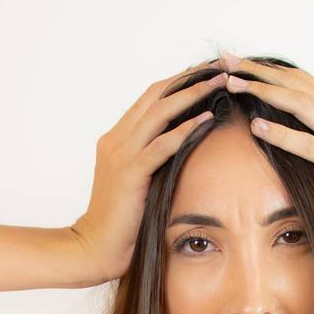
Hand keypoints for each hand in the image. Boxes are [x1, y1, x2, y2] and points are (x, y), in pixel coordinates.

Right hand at [70, 61, 228, 282]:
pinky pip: (160, 146)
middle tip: (221, 65)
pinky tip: (206, 119)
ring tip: (220, 82)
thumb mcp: (137, 183)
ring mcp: (121, 154)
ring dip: (192, 94)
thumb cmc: (120, 223)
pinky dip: (184, 130)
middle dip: (190, 77)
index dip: (180, 82)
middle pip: (156, 95)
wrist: (93, 248)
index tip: (208, 71)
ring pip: (159, 112)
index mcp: (118, 139)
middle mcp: (117, 140)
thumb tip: (183, 152)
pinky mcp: (129, 174)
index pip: (151, 99)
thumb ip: (152, 163)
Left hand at [225, 54, 313, 254]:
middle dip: (259, 71)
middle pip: (297, 84)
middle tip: (227, 61)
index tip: (238, 62)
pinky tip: (256, 127)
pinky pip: (307, 145)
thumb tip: (279, 127)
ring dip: (264, 92)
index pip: (302, 80)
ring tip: (234, 85)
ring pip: (301, 104)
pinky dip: (280, 134)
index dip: (269, 69)